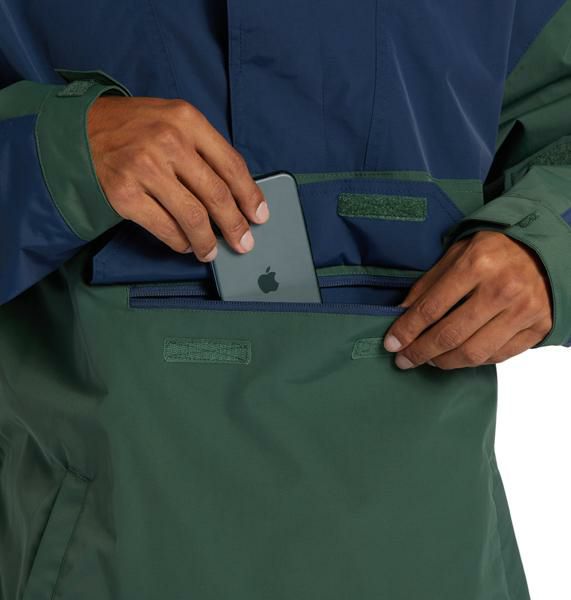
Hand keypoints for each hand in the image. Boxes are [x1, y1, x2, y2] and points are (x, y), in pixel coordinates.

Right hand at [87, 96, 268, 260]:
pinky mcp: (124, 194)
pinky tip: (186, 244)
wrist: (82, 129)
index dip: (250, 195)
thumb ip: (203, 150)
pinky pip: (164, 227)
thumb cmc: (136, 128)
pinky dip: (180, 242)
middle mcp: (167, 142)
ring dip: (208, 242)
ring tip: (212, 252)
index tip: (260, 216)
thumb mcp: (173, 121)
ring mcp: (144, 168)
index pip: (231, 165)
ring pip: (192, 217)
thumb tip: (237, 196)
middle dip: (235, 226)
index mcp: (187, 120)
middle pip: (215, 195)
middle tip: (243, 243)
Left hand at [383, 230, 552, 368]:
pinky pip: (497, 356)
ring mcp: (523, 311)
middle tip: (404, 360)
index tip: (391, 344)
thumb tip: (403, 312)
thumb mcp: (458, 252)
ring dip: (444, 362)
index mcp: (477, 264)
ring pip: (473, 353)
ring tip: (429, 360)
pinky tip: (458, 356)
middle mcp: (502, 289)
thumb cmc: (497, 249)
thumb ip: (429, 282)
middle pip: (450, 335)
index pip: (431, 308)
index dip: (407, 330)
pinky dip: (473, 361)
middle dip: (420, 352)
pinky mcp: (538, 328)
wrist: (548, 250)